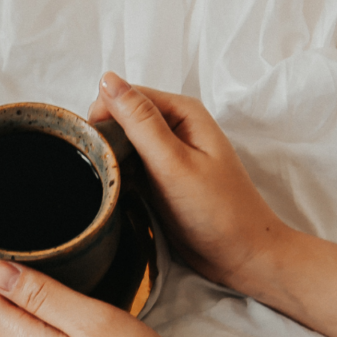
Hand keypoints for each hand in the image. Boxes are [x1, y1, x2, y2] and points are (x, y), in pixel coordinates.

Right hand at [89, 73, 286, 292]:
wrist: (243, 256)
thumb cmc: (217, 211)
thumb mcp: (173, 163)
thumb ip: (139, 121)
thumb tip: (107, 80)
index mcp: (183, 112)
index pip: (126, 95)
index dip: (103, 115)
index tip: (94, 146)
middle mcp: (175, 127)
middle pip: (121, 118)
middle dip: (105, 138)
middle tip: (104, 170)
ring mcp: (168, 154)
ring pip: (122, 144)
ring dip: (110, 159)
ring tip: (109, 183)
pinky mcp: (161, 178)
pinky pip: (129, 167)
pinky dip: (119, 176)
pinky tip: (115, 192)